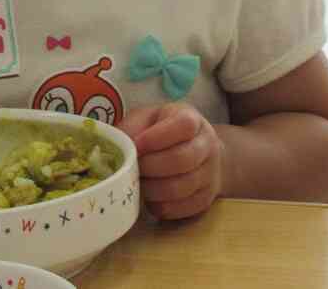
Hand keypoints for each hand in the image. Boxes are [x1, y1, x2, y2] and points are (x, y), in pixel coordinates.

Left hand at [118, 102, 223, 219]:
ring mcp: (210, 173)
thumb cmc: (160, 132)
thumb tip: (117, 149)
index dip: (156, 138)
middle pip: (182, 159)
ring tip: (138, 183)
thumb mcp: (145, 119)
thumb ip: (132, 129)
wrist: (195, 151)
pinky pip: (182, 208)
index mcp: (191, 118)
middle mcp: (207, 145)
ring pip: (181, 187)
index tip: (136, 145)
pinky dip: (161, 206)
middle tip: (132, 168)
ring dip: (152, 189)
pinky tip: (150, 197)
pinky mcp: (206, 198)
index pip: (183, 125)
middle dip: (150, 167)